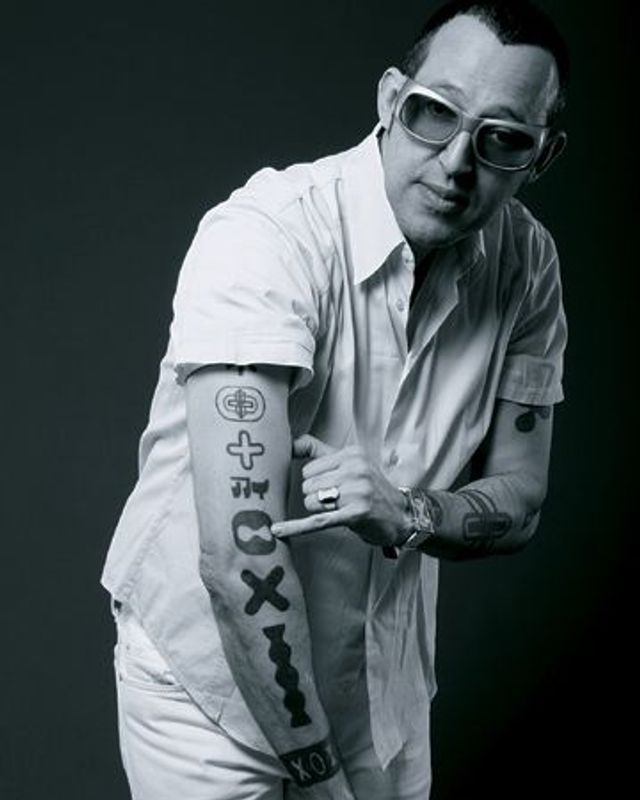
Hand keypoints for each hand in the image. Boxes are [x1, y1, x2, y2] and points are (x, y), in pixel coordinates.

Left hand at [271, 434, 408, 546]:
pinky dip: (296, 527)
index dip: (315, 481)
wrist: (402, 515)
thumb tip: (290, 444)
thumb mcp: (351, 462)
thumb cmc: (372, 490)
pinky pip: (317, 520)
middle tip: (338, 500)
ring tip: (341, 509)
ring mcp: (357, 491)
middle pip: (307, 485)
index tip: (332, 486)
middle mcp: (355, 469)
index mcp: (352, 454)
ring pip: (310, 502)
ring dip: (320, 510)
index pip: (309, 468)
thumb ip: (319, 451)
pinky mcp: (355, 514)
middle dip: (316, 497)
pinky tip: (278, 530)